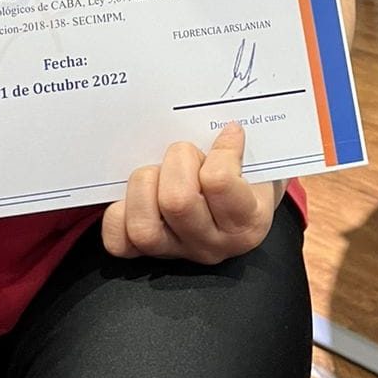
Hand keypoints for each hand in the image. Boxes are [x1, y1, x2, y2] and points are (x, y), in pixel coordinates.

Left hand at [101, 123, 279, 264]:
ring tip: (157, 170)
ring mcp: (178, 250)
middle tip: (187, 151)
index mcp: (246, 222)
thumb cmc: (250, 178)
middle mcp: (211, 244)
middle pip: (176, 202)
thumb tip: (227, 125)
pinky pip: (120, 241)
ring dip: (144, 184)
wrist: (245, 208)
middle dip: (177, 160)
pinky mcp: (148, 253)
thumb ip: (244, 146)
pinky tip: (132, 193)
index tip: (229, 132)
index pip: (219, 182)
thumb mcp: (260, 163)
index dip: (220, 149)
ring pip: (144, 226)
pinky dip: (118, 213)